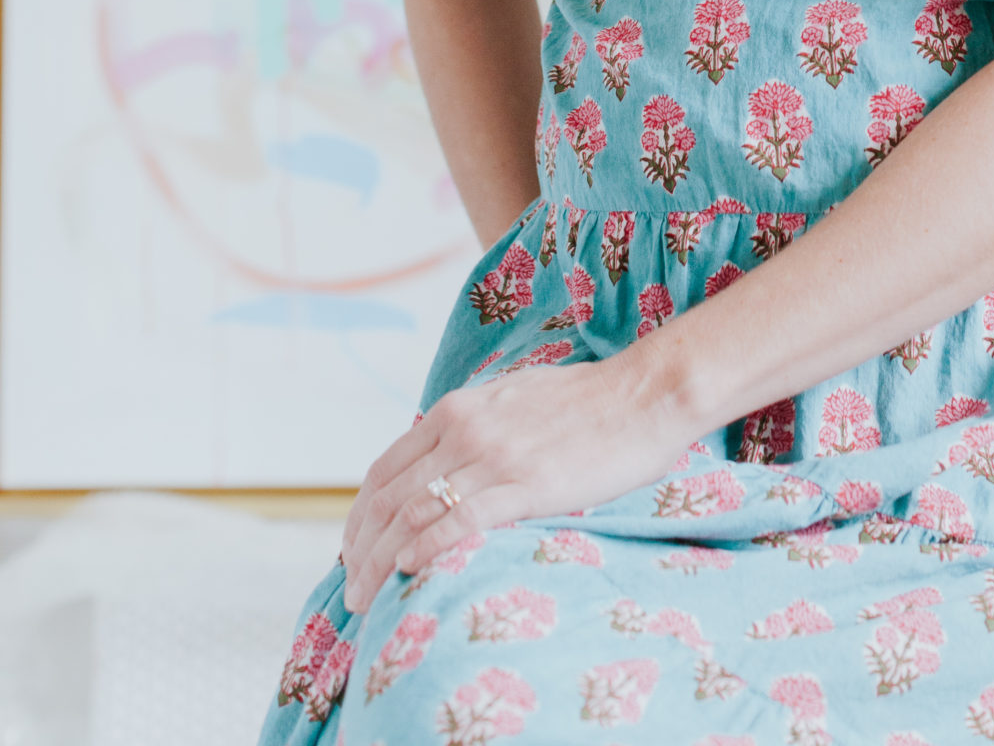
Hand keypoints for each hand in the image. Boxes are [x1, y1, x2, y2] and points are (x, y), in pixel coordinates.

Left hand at [340, 345, 698, 615]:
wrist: (642, 394)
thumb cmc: (585, 401)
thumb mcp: (510, 400)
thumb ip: (473, 429)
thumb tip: (445, 466)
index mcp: (459, 409)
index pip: (384, 469)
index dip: (357, 517)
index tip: (351, 551)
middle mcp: (465, 429)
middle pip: (387, 498)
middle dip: (358, 551)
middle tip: (351, 590)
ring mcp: (493, 457)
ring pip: (412, 515)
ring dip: (380, 563)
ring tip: (367, 598)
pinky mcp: (525, 485)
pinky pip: (459, 522)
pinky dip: (423, 551)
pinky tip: (408, 574)